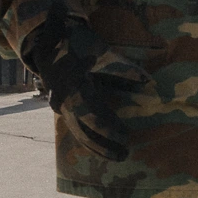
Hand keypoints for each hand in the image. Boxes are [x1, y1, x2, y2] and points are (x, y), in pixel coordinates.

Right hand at [24, 18, 151, 161]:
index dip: (109, 129)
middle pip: (84, 131)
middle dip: (104, 146)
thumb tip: (148, 81)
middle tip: (125, 154)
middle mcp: (65, 101)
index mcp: (76, 87)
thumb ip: (124, 68)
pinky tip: (100, 149)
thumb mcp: (102, 52)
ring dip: (96, 147)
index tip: (125, 137)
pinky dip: (88, 140)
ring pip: (78, 133)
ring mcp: (60, 106)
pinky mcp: (60, 108)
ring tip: (117, 157)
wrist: (49, 40)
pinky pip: (74, 128)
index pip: (93, 115)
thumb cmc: (78, 43)